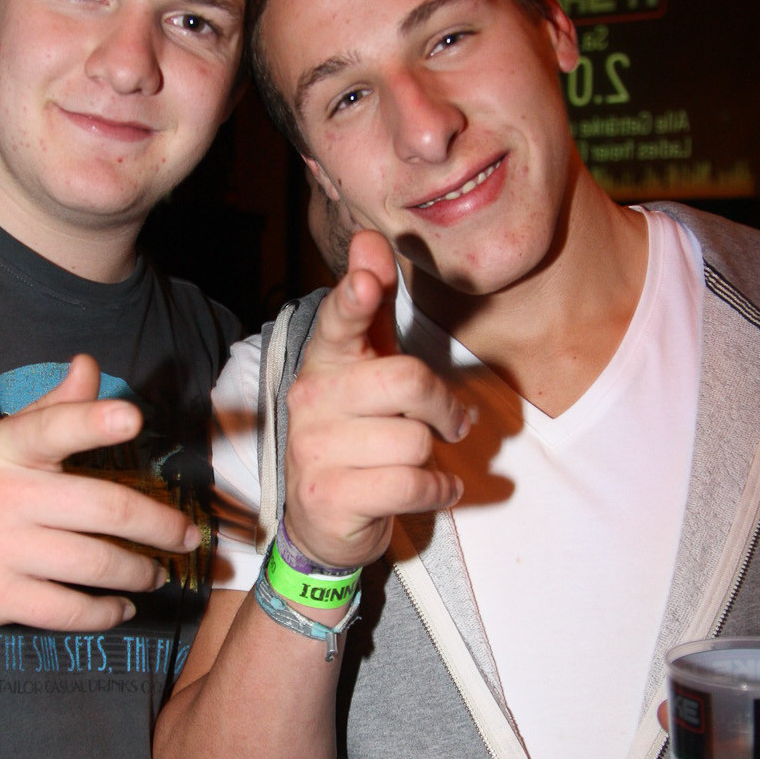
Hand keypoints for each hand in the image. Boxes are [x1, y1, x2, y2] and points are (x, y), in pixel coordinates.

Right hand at [0, 355, 199, 634]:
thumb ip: (50, 411)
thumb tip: (89, 365)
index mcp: (6, 449)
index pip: (52, 427)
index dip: (92, 420)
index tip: (131, 417)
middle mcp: (3, 496)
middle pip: (103, 507)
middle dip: (159, 525)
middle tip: (187, 536)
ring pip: (95, 563)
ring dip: (139, 572)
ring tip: (156, 572)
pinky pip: (69, 609)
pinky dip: (105, 612)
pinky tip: (121, 606)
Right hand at [282, 231, 469, 571]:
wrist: (322, 519)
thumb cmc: (357, 432)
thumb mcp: (366, 368)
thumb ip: (373, 309)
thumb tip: (370, 239)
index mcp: (324, 362)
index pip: (338, 322)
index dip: (354, 298)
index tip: (367, 279)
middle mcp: (311, 400)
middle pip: (406, 380)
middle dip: (443, 406)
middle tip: (449, 422)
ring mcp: (315, 450)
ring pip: (415, 440)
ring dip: (434, 457)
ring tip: (419, 461)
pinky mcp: (330, 495)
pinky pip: (411, 484)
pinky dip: (437, 491)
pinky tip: (433, 489)